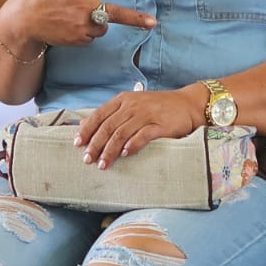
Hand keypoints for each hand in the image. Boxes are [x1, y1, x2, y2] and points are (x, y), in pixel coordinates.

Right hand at [0, 0, 157, 47]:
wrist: (23, 20)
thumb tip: (95, 0)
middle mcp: (86, 7)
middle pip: (116, 14)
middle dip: (136, 19)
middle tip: (153, 22)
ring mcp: (83, 26)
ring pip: (101, 28)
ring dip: (94, 24)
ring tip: (73, 19)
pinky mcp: (78, 40)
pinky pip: (89, 37)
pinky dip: (83, 34)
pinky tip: (68, 28)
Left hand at [75, 86, 203, 169]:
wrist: (188, 104)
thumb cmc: (158, 107)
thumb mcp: (133, 105)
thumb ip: (113, 115)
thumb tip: (89, 127)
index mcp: (123, 100)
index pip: (99, 115)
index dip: (87, 130)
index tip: (77, 144)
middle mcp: (132, 106)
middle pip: (108, 126)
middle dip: (95, 145)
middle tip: (88, 160)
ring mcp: (146, 114)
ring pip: (122, 133)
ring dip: (110, 150)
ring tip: (103, 164)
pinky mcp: (161, 125)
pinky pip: (143, 135)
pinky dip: (133, 145)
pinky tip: (126, 154)